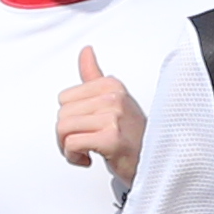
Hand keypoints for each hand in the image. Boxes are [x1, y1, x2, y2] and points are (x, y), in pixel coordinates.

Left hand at [53, 45, 143, 180]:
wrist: (152, 162)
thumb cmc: (132, 135)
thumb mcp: (114, 99)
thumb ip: (94, 75)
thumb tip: (85, 51)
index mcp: (111, 85)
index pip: (64, 98)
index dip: (69, 116)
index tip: (85, 127)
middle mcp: (113, 98)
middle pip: (62, 114)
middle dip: (66, 134)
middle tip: (85, 142)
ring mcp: (113, 117)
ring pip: (63, 129)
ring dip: (69, 147)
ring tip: (86, 151)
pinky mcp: (111, 139)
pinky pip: (72, 144)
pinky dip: (74, 156)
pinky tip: (88, 158)